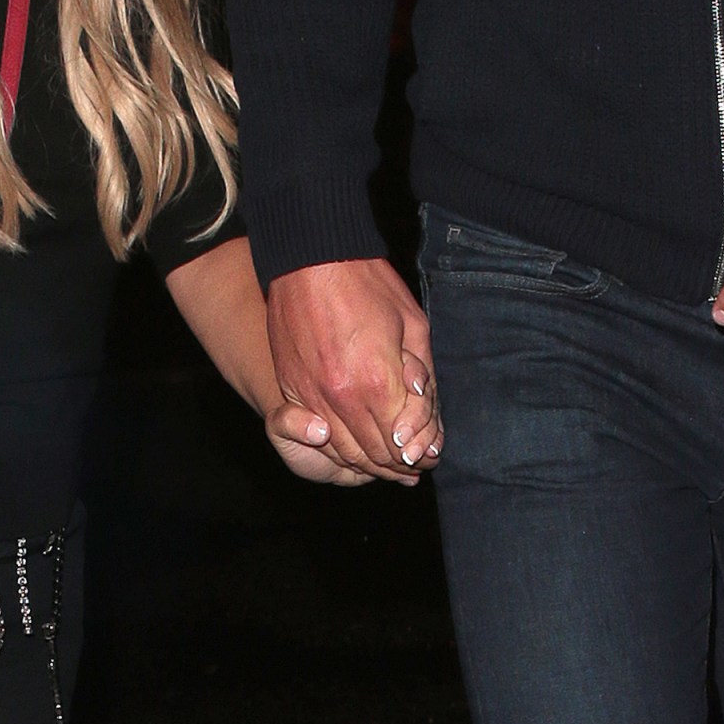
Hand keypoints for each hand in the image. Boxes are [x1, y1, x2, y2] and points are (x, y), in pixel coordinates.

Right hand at [266, 258, 438, 482]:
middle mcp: (340, 397)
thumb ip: (423, 377)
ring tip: (392, 461)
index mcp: (376, 381)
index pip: (403, 441)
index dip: (422, 453)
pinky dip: (341, 447)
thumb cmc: (366, 283)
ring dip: (371, 463)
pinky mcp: (291, 390)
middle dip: (399, 464)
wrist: (309, 259)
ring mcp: (310, 396)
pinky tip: (359, 445)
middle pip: (374, 454)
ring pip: (344, 451)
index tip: (432, 454)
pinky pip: (318, 434)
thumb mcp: (413, 324)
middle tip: (416, 463)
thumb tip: (427, 416)